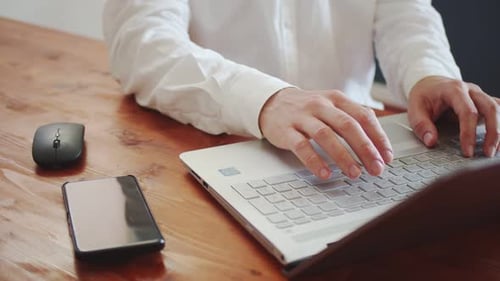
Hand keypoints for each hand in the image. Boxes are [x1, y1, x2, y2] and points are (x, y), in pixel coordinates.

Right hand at [259, 88, 392, 178]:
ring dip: (343, 156)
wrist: (272, 103)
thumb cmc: (307, 109)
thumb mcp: (331, 105)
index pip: (363, 116)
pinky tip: (325, 173)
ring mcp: (302, 117)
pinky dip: (314, 161)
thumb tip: (378, 143)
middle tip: (376, 168)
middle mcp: (320, 105)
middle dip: (365, 149)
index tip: (386, 157)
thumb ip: (352, 118)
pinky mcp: (286, 131)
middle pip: (347, 126)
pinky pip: (302, 147)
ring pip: (326, 136)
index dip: (378, 137)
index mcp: (336, 98)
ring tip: (354, 174)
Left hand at [408, 76, 499, 156]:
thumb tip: (431, 142)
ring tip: (495, 151)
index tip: (467, 151)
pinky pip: (499, 111)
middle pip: (491, 109)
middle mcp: (472, 91)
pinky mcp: (484, 102)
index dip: (469, 133)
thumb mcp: (414, 109)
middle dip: (493, 133)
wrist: (429, 83)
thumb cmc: (423, 96)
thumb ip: (421, 125)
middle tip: (487, 154)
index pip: (467, 112)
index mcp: (454, 90)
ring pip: (498, 109)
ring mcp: (480, 95)